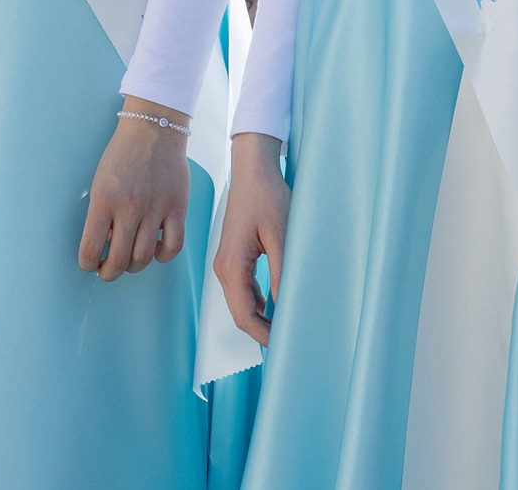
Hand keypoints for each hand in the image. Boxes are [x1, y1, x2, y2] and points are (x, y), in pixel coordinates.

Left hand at [80, 96, 190, 280]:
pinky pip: (173, 247)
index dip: (88, 264)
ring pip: (144, 259)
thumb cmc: (122, 154)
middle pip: (118, 261)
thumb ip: (102, 213)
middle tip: (107, 270)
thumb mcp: (100, 180)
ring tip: (129, 260)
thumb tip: (106, 244)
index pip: (90, 249)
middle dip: (109, 273)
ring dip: (134, 266)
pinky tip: (155, 250)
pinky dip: (163, 256)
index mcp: (103, 199)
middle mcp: (129, 207)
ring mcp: (155, 209)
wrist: (153, 129)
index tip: (90, 264)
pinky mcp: (177, 209)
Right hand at [214, 133, 288, 345]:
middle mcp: (224, 268)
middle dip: (263, 331)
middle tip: (292, 340)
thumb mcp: (282, 236)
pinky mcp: (234, 258)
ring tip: (289, 326)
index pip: (244, 315)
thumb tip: (287, 309)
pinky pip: (244, 290)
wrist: (253, 171)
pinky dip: (260, 304)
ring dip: (262, 319)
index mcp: (232, 266)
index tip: (287, 345)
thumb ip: (282, 274)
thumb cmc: (267, 197)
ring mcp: (227, 263)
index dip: (264, 336)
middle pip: (240, 314)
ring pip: (242, 304)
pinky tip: (279, 305)